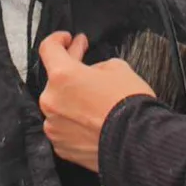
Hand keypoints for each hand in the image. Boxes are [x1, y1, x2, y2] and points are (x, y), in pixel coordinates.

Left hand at [39, 31, 155, 172]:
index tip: (67, 39)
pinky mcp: (60, 146)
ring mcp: (54, 125)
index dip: (58, 39)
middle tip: (85, 64)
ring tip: (93, 99)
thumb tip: (91, 74)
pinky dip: (74, 121)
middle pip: (55, 79)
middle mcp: (51, 100)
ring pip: (59, 105)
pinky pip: (64, 126)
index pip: (48, 48)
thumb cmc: (129, 104)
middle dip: (71, 70)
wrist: (136, 143)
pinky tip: (91, 120)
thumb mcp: (117, 68)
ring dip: (73, 99)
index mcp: (62, 76)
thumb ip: (96, 67)